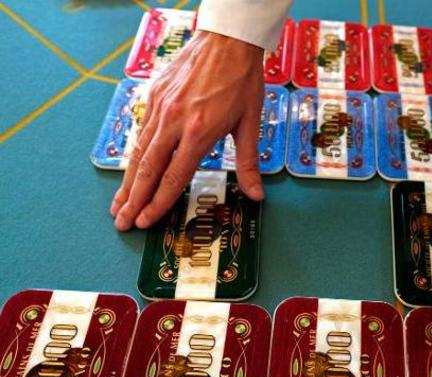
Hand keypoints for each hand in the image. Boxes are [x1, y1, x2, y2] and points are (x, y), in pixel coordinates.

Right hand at [111, 31, 264, 230]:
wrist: (227, 41)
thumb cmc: (242, 82)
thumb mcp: (250, 124)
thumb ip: (248, 163)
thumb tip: (256, 195)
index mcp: (198, 132)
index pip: (173, 177)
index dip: (158, 203)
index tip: (146, 221)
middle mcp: (173, 122)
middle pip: (147, 169)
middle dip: (133, 200)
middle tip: (122, 222)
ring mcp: (160, 108)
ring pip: (138, 152)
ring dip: (127, 182)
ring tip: (118, 204)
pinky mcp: (153, 96)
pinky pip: (140, 132)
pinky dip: (133, 155)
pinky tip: (129, 171)